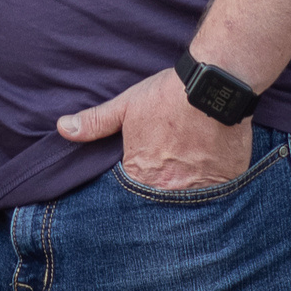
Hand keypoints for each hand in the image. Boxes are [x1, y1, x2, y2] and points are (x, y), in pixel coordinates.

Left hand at [57, 68, 252, 190]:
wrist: (215, 85)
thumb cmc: (168, 95)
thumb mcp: (126, 106)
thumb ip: (95, 123)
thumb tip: (63, 129)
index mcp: (141, 173)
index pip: (130, 197)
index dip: (133, 190)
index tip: (139, 180)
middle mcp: (169, 189)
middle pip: (159, 204)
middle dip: (159, 197)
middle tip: (165, 180)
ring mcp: (200, 190)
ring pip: (188, 205)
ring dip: (185, 197)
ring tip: (186, 181)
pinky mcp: (227, 183)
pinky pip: (216, 198)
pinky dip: (211, 192)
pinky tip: (209, 178)